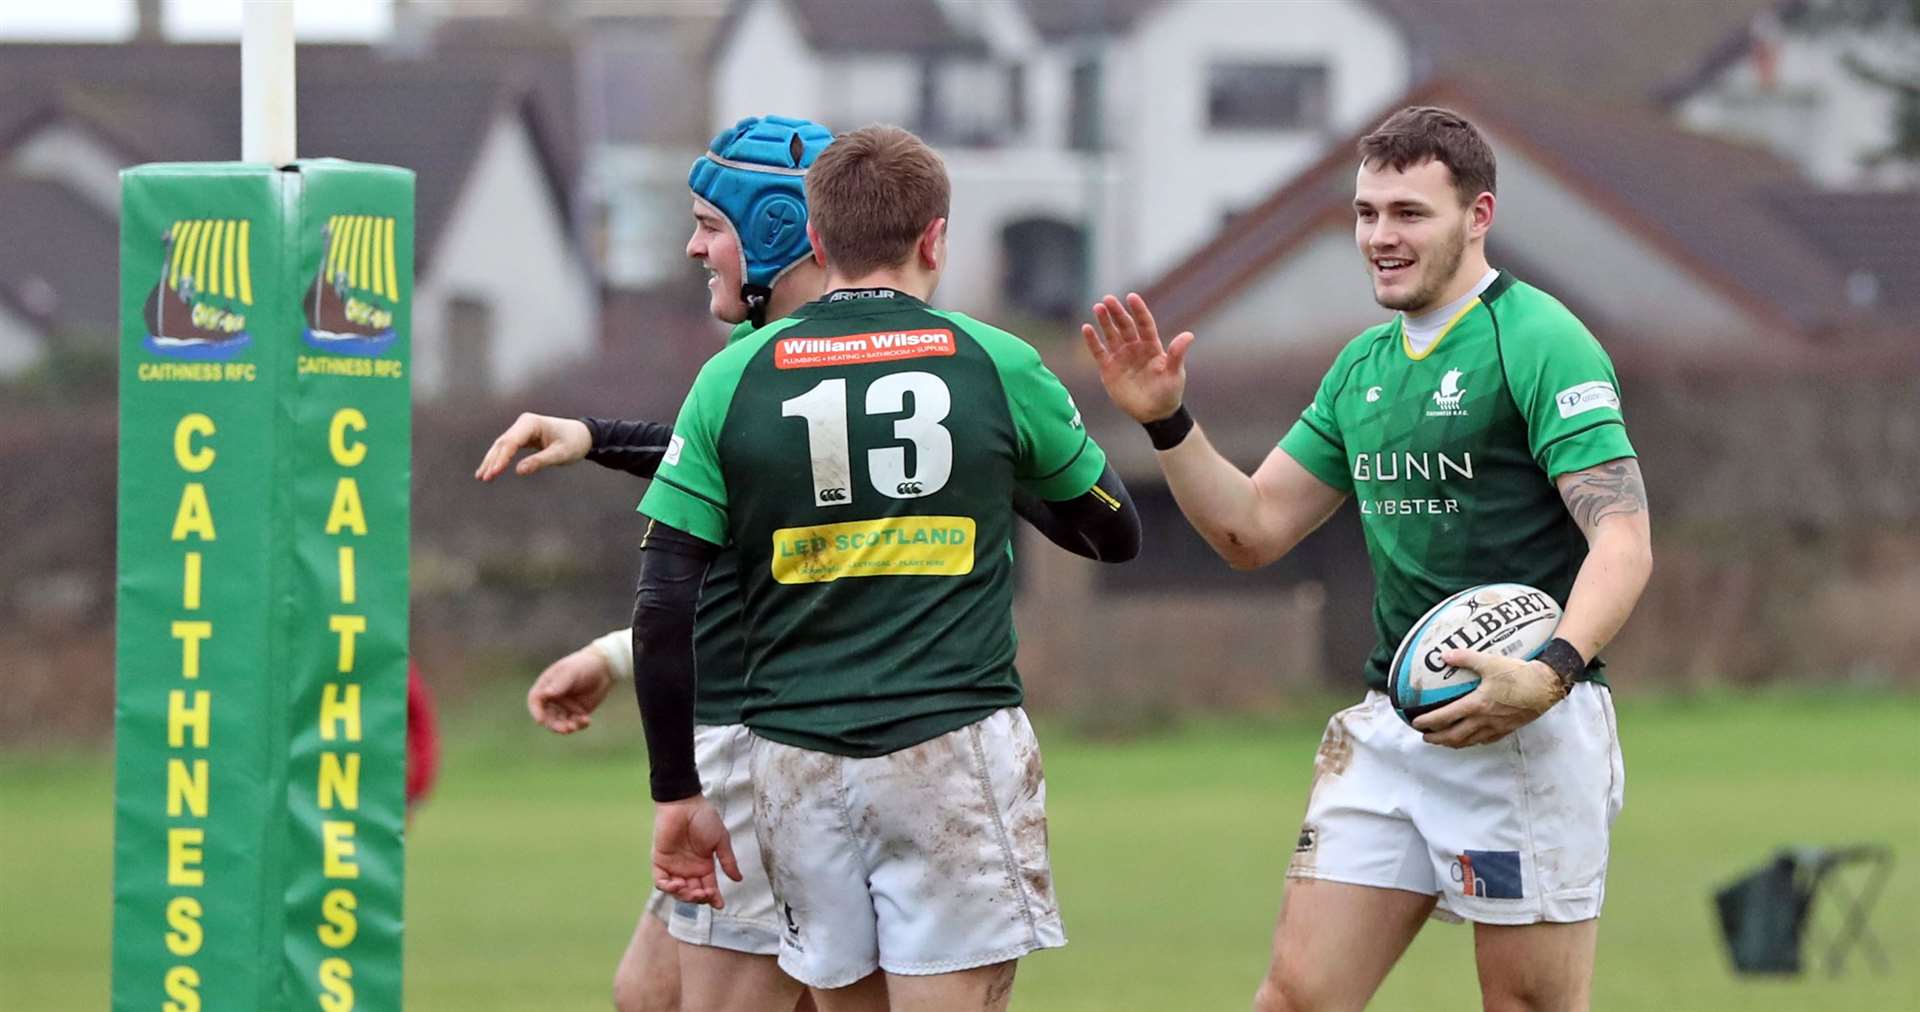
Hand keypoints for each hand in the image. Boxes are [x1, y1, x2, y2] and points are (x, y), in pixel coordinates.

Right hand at [474, 413, 590, 480]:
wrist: (582, 435)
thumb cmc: (574, 442)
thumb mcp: (560, 454)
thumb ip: (540, 461)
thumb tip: (519, 471)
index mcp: (531, 423)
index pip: (511, 442)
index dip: (501, 459)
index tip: (494, 473)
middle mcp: (523, 423)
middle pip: (502, 444)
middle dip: (492, 461)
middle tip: (484, 478)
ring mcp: (521, 429)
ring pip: (501, 446)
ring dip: (491, 461)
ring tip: (481, 477)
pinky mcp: (522, 437)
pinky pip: (506, 449)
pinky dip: (498, 459)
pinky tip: (489, 470)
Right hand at [526, 647, 615, 733]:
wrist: (604, 668)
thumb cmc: (584, 665)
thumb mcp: (571, 672)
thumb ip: (559, 683)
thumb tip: (546, 694)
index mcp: (546, 685)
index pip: (535, 700)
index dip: (536, 711)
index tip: (540, 721)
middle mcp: (552, 698)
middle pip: (547, 716)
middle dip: (554, 725)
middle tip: (565, 729)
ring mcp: (564, 707)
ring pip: (560, 723)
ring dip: (566, 727)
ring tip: (575, 726)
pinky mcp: (576, 713)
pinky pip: (575, 723)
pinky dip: (579, 725)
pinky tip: (587, 720)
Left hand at [652, 796, 741, 908]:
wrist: (684, 804)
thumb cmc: (704, 819)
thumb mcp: (721, 840)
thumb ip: (727, 860)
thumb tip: (739, 879)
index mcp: (704, 865)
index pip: (709, 887)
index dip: (714, 898)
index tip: (720, 905)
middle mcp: (689, 869)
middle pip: (693, 893)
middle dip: (699, 898)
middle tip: (704, 894)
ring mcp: (674, 867)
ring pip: (677, 891)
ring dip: (685, 896)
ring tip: (692, 891)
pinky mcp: (660, 862)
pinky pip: (661, 881)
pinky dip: (668, 888)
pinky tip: (677, 885)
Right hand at [1080, 292, 1194, 423]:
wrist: (1154, 413)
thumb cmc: (1168, 392)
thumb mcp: (1175, 374)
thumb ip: (1177, 354)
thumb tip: (1189, 335)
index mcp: (1152, 346)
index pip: (1144, 324)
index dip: (1138, 310)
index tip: (1132, 297)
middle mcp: (1135, 348)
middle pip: (1125, 326)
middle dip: (1117, 312)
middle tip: (1108, 299)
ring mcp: (1121, 357)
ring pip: (1111, 335)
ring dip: (1104, 322)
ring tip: (1097, 308)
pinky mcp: (1108, 369)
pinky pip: (1099, 352)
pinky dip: (1092, 341)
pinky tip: (1086, 328)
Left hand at [1411, 649, 1566, 747]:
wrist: (1546, 687)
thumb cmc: (1518, 674)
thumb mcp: (1490, 661)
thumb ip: (1465, 658)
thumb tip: (1444, 655)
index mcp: (1476, 705)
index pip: (1445, 717)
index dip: (1428, 722)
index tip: (1416, 723)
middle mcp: (1484, 720)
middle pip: (1454, 736)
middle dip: (1436, 738)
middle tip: (1425, 737)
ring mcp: (1496, 727)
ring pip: (1469, 741)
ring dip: (1452, 743)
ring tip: (1442, 741)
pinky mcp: (1507, 729)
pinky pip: (1485, 740)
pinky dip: (1472, 742)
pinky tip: (1470, 739)